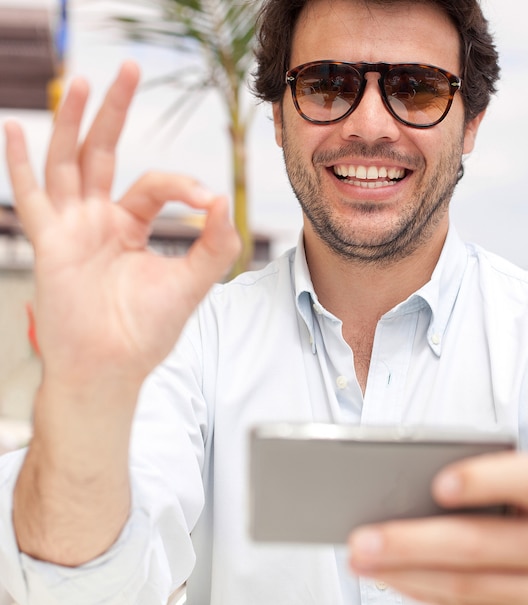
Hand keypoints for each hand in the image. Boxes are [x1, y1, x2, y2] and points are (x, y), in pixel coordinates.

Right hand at [4, 61, 239, 390]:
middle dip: (115, 111)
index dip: (181, 184)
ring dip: (72, 121)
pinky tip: (15, 128)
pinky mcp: (50, 242)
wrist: (113, 368)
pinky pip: (31, 197)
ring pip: (68, 162)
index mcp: (129, 226)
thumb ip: (214, 244)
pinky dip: (21, 164)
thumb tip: (224, 200)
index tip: (208, 199)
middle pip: (104, 153)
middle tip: (130, 69)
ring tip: (81, 80)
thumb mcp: (192, 283)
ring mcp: (71, 228)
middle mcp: (98, 220)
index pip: (153, 184)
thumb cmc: (148, 330)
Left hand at [349, 452, 527, 604]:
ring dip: (404, 573)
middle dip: (411, 542)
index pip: (527, 479)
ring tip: (360, 558)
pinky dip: (421, 591)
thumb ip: (477, 483)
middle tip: (361, 538)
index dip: (482, 479)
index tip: (438, 486)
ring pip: (465, 586)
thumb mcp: (519, 491)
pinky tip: (392, 578)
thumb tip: (398, 484)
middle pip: (478, 543)